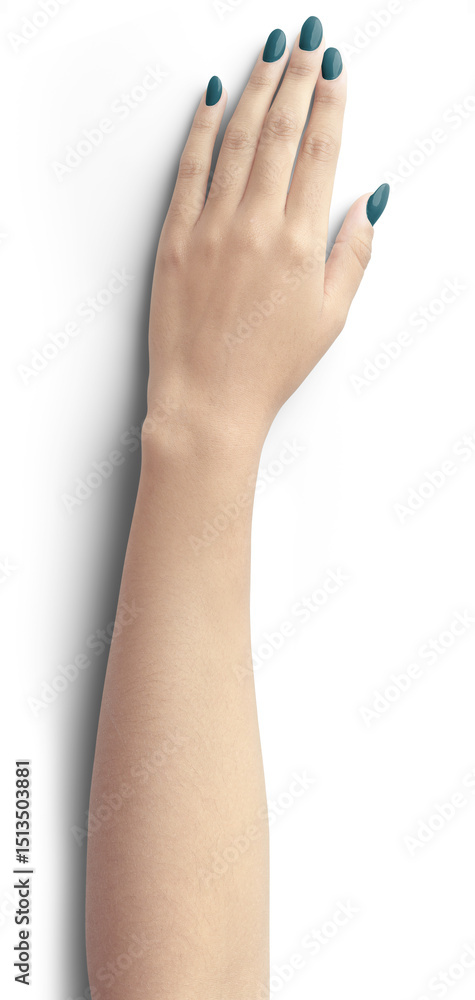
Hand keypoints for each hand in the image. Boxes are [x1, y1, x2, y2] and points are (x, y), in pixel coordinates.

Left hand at [147, 21, 388, 452]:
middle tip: (309, 41)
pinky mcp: (174, 236)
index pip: (320, 152)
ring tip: (272, 51)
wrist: (207, 401)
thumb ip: (354, 253)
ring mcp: (210, 226)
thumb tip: (375, 200)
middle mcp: (255, 223)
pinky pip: (189, 167)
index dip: (331, 103)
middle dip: (299, 78)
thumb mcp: (331, 317)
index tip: (336, 69)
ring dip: (258, 89)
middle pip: (282, 133)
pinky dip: (202, 127)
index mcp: (298, 242)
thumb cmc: (269, 366)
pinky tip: (215, 96)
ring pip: (237, 139)